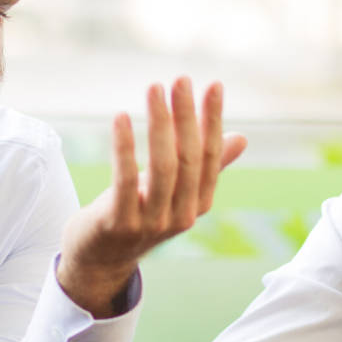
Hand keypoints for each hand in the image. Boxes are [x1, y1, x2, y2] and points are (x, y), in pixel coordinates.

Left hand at [56, 78, 246, 317]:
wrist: (99, 260)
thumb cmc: (137, 215)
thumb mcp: (172, 189)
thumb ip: (206, 166)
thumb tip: (242, 138)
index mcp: (198, 204)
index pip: (211, 156)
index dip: (213, 120)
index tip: (213, 85)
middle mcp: (181, 215)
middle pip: (189, 158)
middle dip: (186, 116)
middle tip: (180, 80)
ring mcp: (151, 222)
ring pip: (162, 167)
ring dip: (159, 124)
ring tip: (154, 89)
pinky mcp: (120, 224)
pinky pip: (125, 180)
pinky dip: (124, 147)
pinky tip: (122, 118)